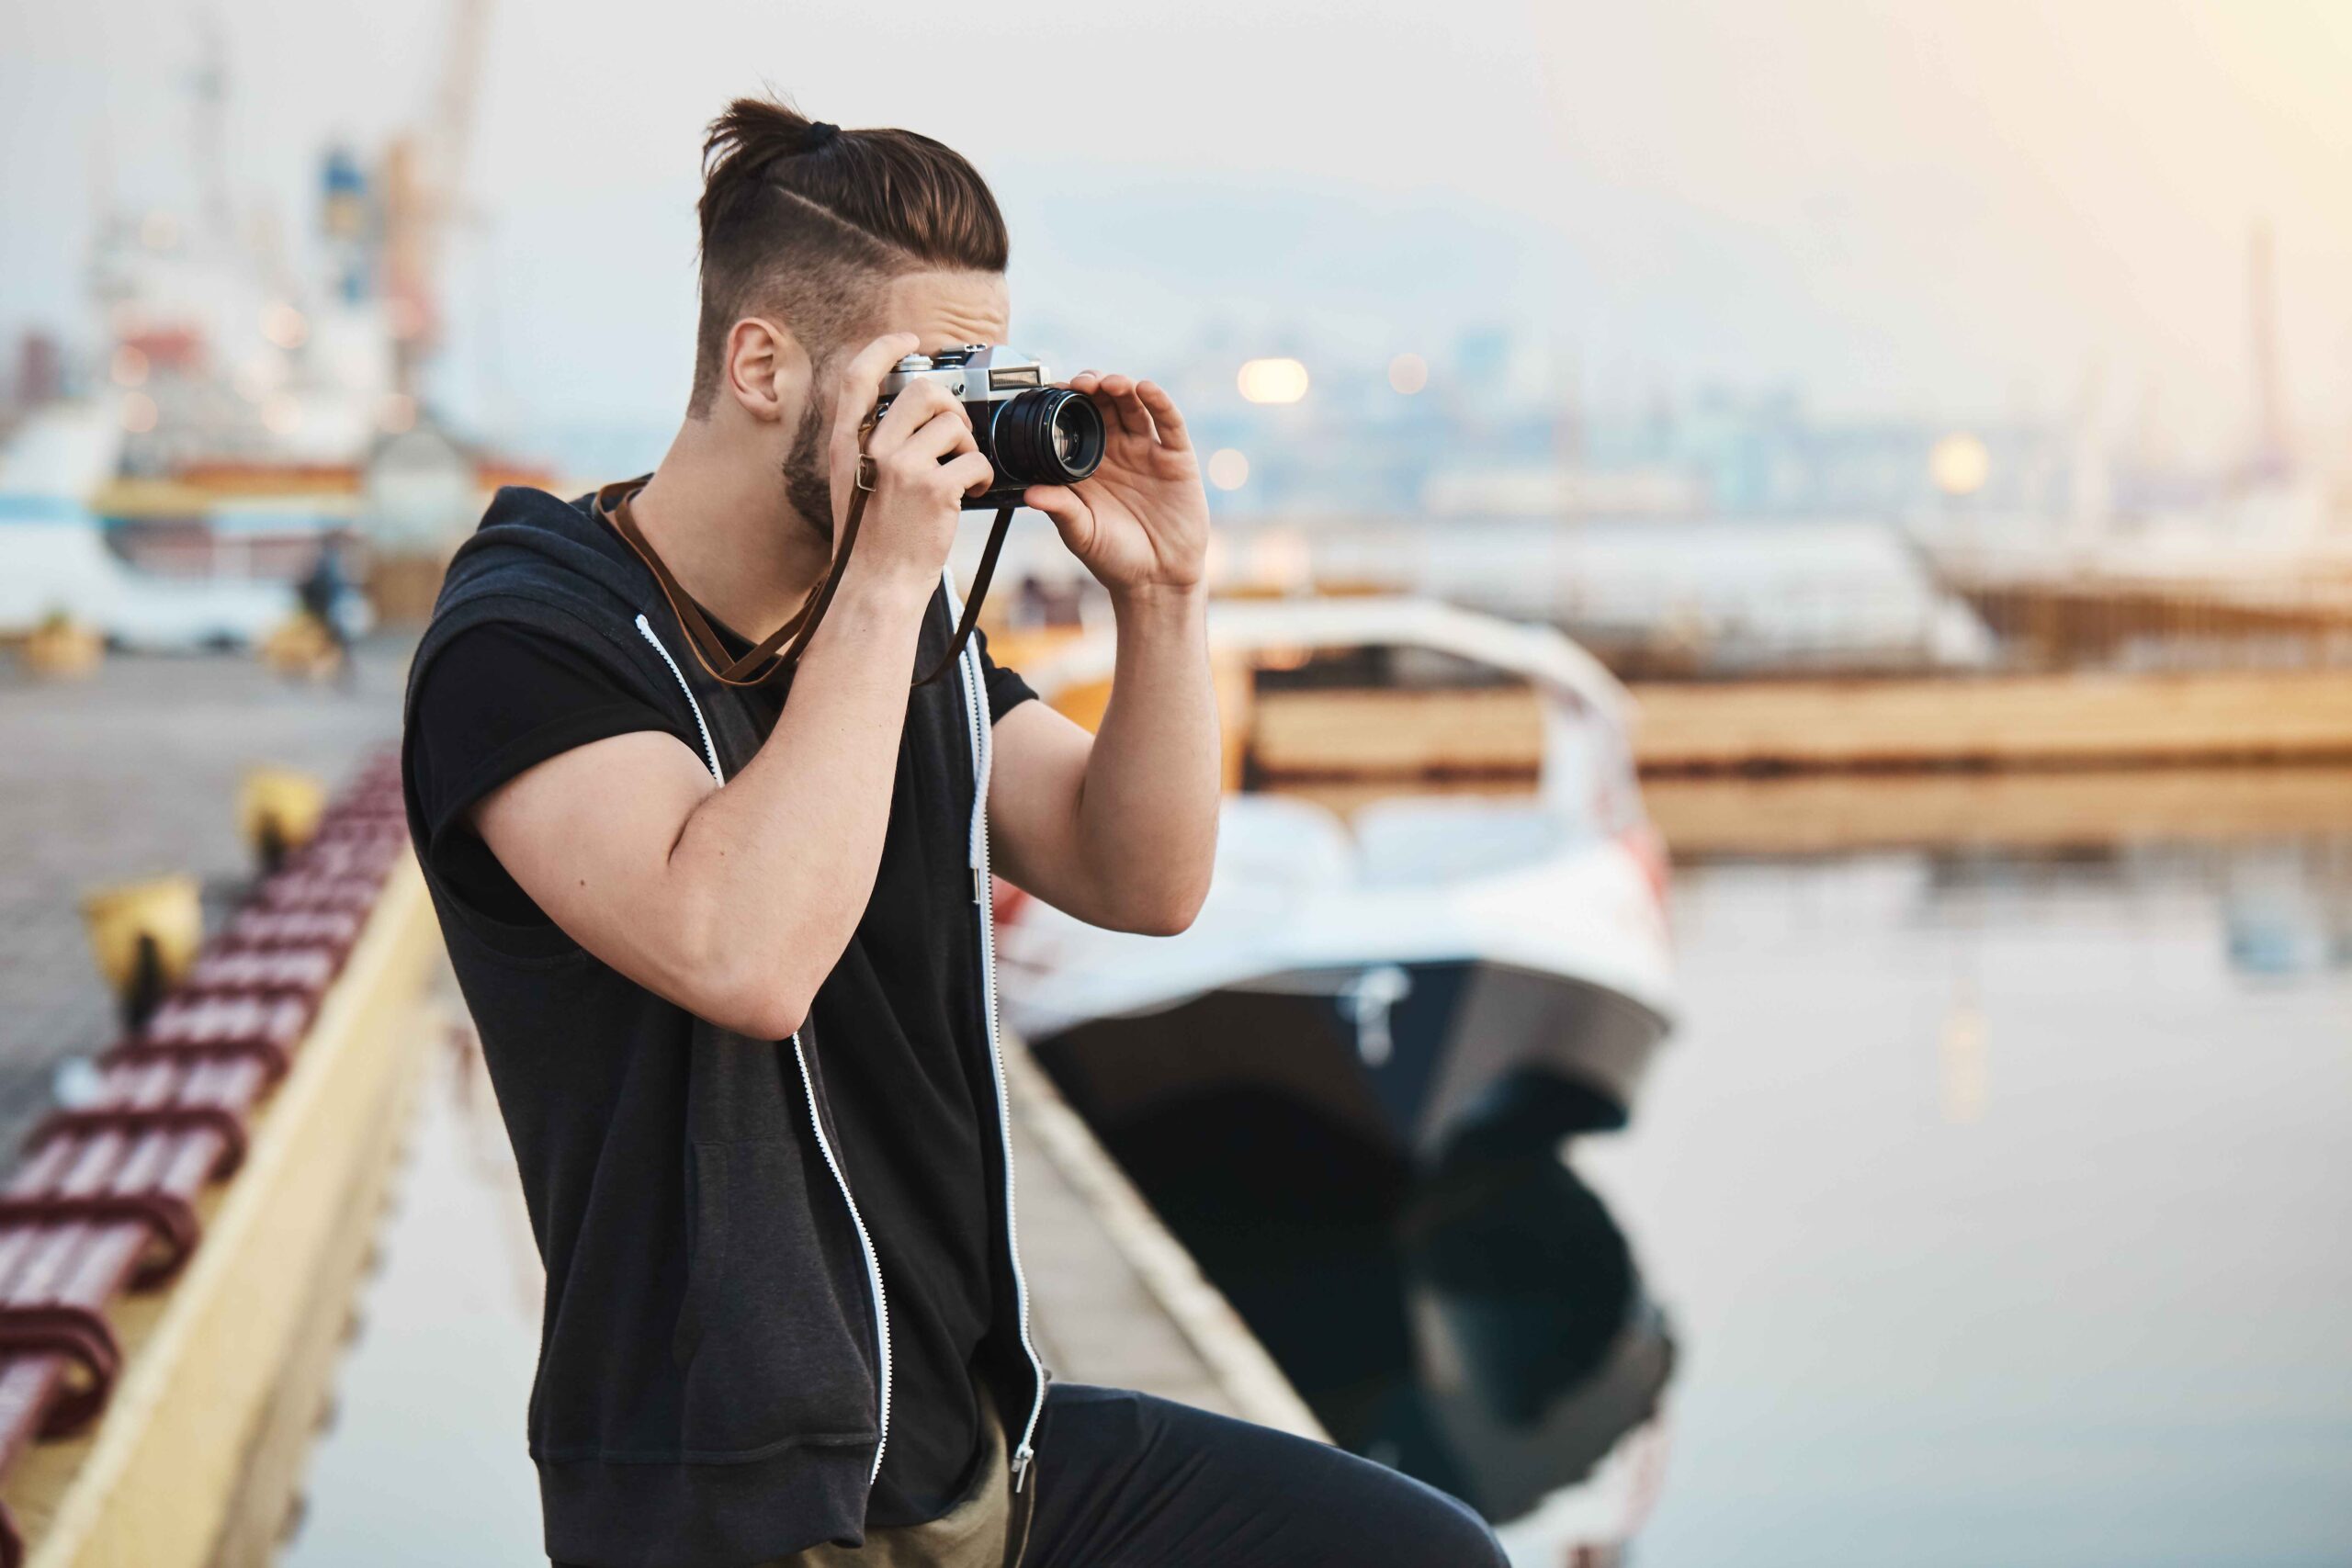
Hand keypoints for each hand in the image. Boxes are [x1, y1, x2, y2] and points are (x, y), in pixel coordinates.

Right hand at [827, 333, 993, 588]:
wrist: (877, 584)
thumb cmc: (871, 538)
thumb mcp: (853, 482)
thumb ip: (872, 445)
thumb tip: (912, 413)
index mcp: (845, 444)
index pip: (859, 376)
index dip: (886, 348)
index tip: (910, 341)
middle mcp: (871, 448)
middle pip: (922, 391)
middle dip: (950, 406)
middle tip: (957, 434)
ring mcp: (901, 467)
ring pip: (954, 425)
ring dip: (967, 447)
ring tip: (962, 474)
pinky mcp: (934, 489)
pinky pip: (974, 460)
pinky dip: (982, 476)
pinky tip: (973, 493)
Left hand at [1025, 374, 1207, 598]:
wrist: (1156, 581)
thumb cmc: (1113, 558)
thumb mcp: (1080, 533)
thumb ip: (1060, 509)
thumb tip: (1029, 494)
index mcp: (1088, 463)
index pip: (1076, 420)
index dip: (1067, 401)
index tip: (1054, 391)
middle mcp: (1118, 451)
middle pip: (1105, 404)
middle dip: (1093, 386)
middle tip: (1080, 383)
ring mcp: (1148, 452)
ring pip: (1134, 406)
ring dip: (1122, 387)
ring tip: (1109, 383)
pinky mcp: (1177, 459)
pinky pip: (1169, 423)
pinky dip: (1159, 401)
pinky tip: (1146, 389)